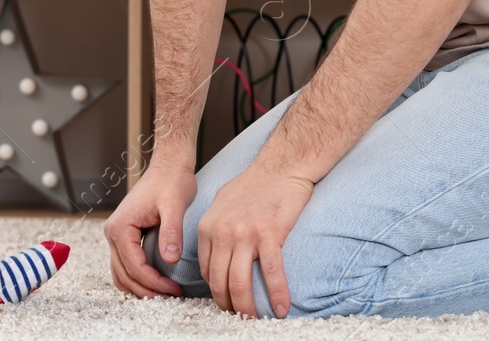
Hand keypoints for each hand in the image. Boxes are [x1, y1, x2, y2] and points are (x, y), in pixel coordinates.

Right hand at [102, 159, 197, 298]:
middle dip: (146, 289)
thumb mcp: (174, 205)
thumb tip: (170, 259)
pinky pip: (125, 264)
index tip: (174, 290)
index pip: (134, 266)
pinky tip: (156, 282)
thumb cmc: (172, 181)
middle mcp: (113, 232)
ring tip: (163, 294)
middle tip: (170, 298)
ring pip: (121, 273)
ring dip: (140, 287)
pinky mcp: (124, 235)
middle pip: (124, 274)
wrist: (169, 166)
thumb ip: (171, 232)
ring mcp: (116, 234)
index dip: (153, 282)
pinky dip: (136, 277)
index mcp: (120, 227)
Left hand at [196, 159, 312, 318]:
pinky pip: (272, 272)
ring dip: (247, 307)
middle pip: (220, 282)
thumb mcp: (221, 204)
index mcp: (208, 227)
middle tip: (239, 318)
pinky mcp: (269, 234)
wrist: (279, 167)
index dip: (217, 291)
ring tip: (254, 320)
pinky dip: (277, 294)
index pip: (207, 271)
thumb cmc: (253, 185)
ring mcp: (245, 234)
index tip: (227, 301)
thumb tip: (214, 254)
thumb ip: (214, 228)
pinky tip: (281, 308)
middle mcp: (222, 232)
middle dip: (228, 305)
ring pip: (240, 283)